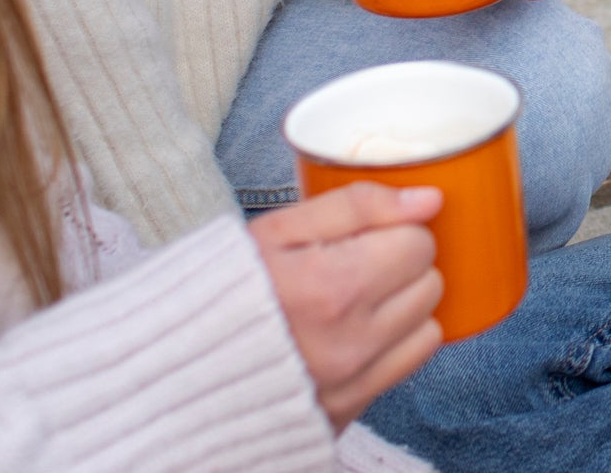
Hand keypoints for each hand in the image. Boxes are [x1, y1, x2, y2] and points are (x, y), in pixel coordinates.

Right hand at [250, 183, 445, 423]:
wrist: (181, 362)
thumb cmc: (227, 287)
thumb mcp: (279, 228)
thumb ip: (358, 205)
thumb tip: (429, 199)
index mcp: (329, 287)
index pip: (417, 243)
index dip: (395, 230)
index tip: (367, 236)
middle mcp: (348, 341)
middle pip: (429, 283)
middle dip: (403, 266)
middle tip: (359, 264)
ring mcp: (351, 382)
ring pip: (429, 325)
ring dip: (406, 306)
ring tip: (358, 299)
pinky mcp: (349, 410)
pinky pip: (411, 364)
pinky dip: (398, 343)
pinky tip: (361, 331)